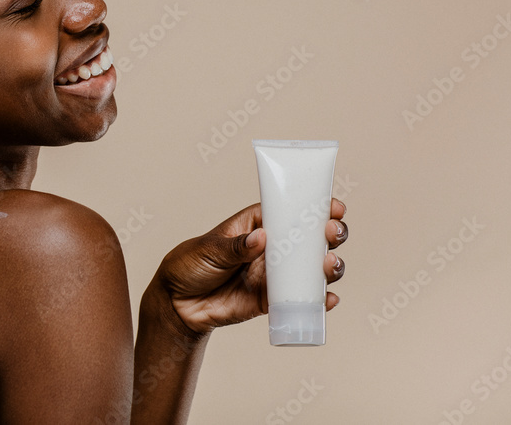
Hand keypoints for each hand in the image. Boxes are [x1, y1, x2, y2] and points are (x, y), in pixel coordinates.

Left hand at [155, 199, 347, 336]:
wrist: (177, 304)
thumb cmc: (189, 264)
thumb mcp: (209, 249)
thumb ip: (235, 247)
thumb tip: (261, 239)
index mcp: (256, 225)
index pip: (289, 210)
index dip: (314, 206)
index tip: (334, 206)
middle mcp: (271, 248)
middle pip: (310, 238)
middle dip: (330, 234)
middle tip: (332, 234)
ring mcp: (274, 275)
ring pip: (311, 269)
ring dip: (328, 267)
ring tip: (330, 265)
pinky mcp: (272, 301)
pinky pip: (301, 300)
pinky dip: (319, 301)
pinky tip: (329, 300)